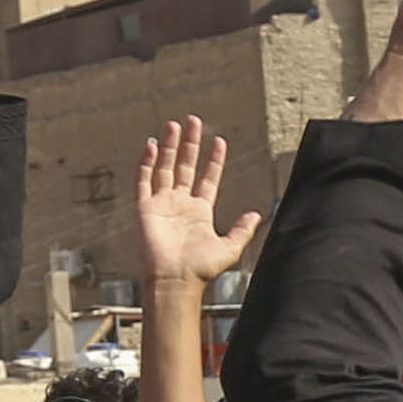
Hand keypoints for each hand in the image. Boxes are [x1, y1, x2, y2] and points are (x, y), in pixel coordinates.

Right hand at [127, 116, 266, 301]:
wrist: (176, 280)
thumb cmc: (201, 269)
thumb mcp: (230, 247)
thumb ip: (243, 229)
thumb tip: (258, 214)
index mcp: (200, 211)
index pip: (208, 178)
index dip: (214, 160)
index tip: (219, 141)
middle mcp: (181, 204)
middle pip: (186, 166)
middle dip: (190, 144)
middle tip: (194, 120)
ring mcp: (162, 204)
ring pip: (165, 168)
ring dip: (170, 146)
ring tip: (174, 124)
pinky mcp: (146, 208)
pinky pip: (144, 180)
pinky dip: (147, 163)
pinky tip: (152, 145)